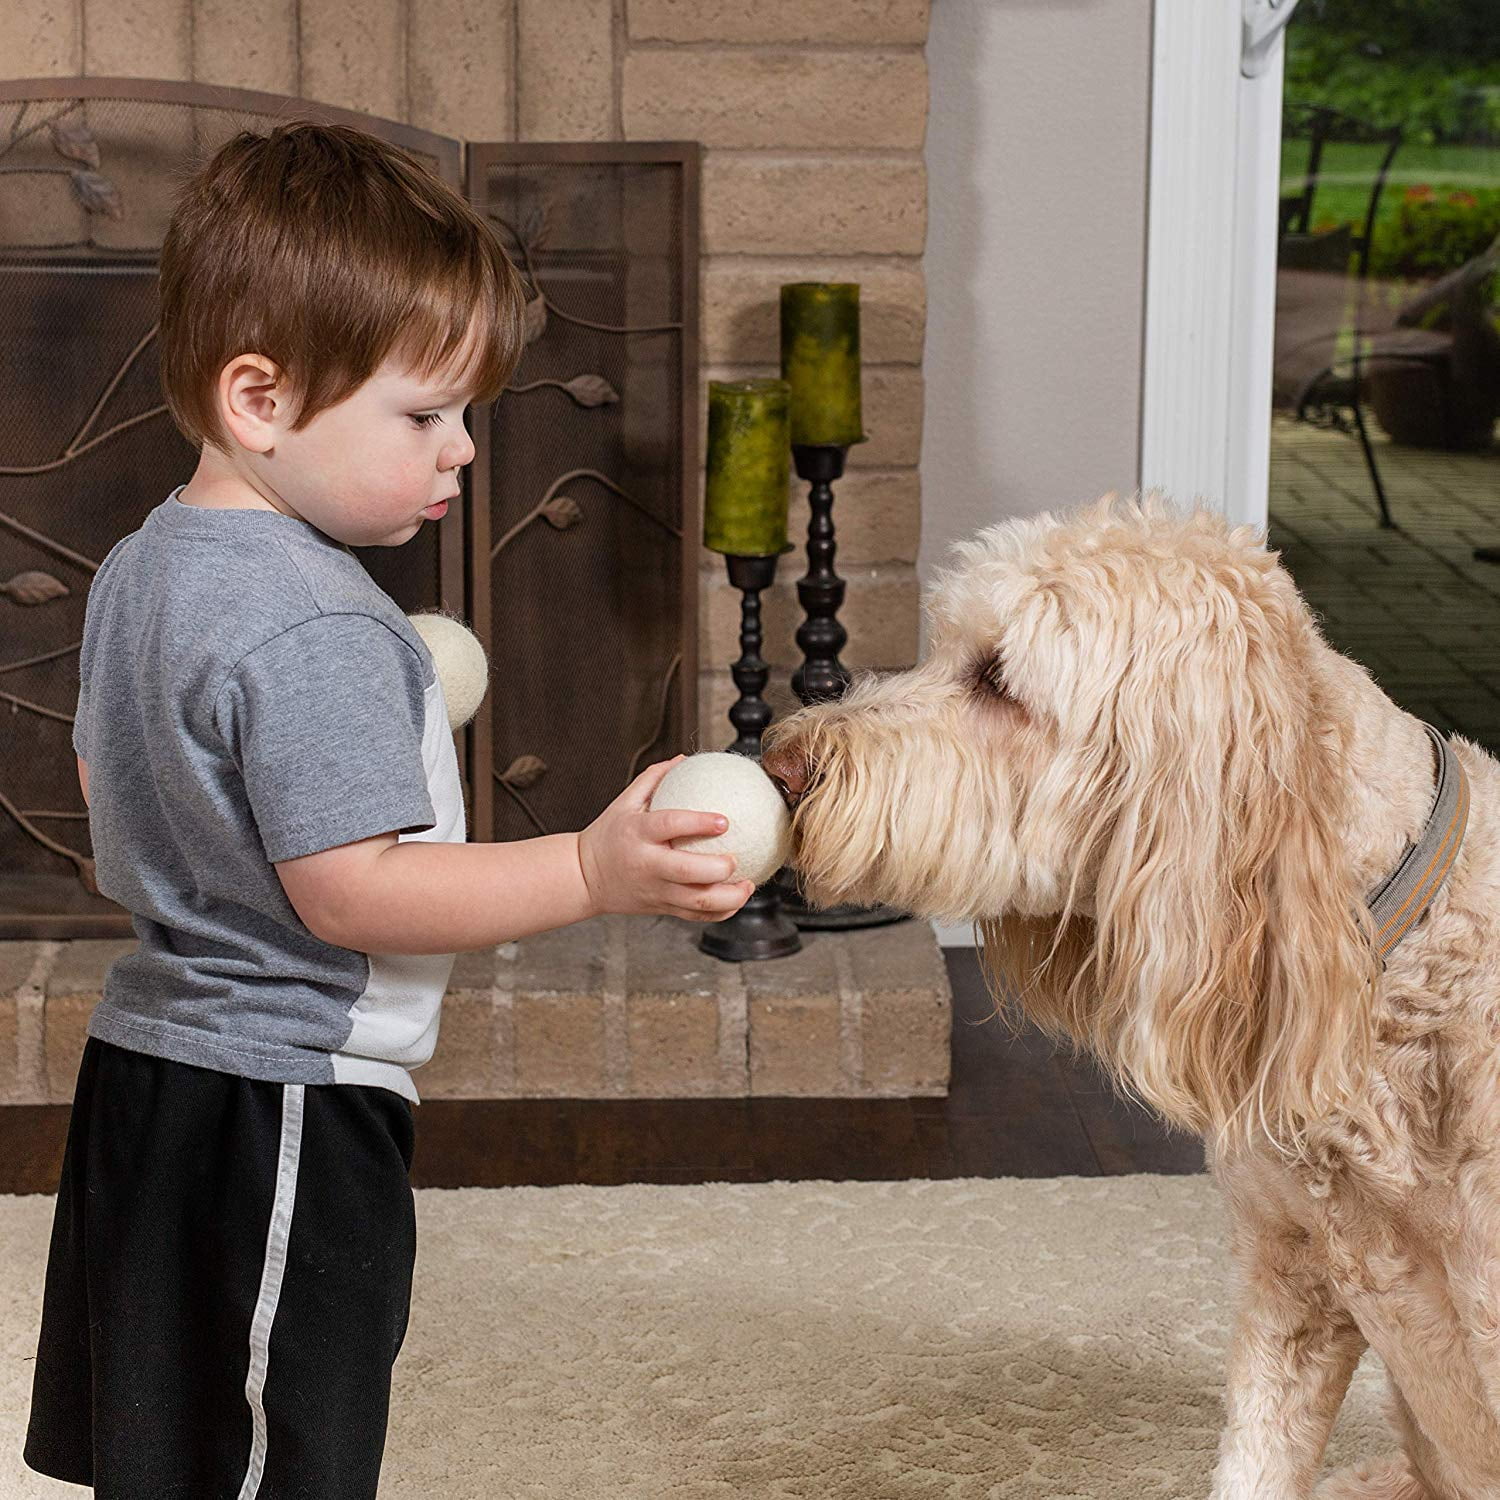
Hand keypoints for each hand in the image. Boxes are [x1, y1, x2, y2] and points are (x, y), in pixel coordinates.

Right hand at [577, 755, 756, 921]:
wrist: (584, 878)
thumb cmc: (608, 836)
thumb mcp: (623, 803)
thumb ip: (654, 779)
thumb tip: (685, 758)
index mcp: (638, 834)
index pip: (670, 826)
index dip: (699, 823)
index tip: (724, 820)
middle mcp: (648, 864)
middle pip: (688, 872)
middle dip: (719, 869)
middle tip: (737, 858)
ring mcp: (656, 890)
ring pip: (697, 901)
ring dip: (729, 897)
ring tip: (748, 885)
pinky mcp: (662, 908)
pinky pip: (696, 916)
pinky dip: (721, 911)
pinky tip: (737, 898)